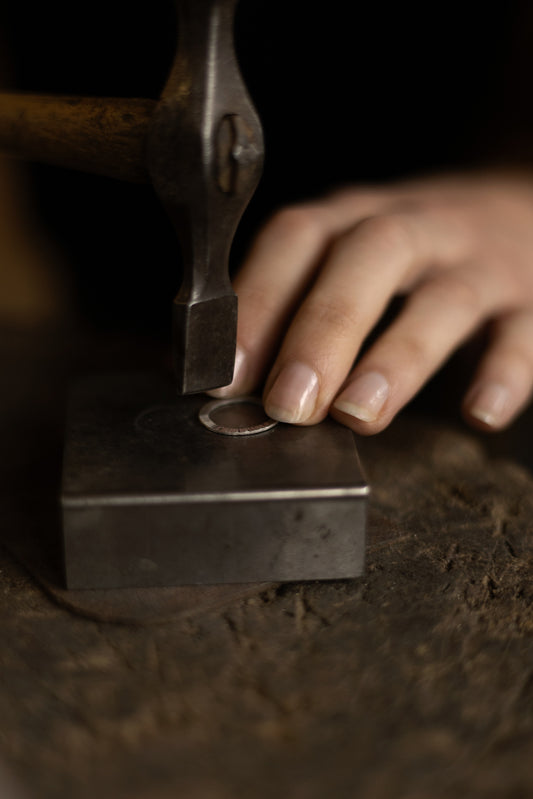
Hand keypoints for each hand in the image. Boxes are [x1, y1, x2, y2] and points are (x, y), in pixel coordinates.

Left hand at [210, 172, 532, 433]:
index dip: (258, 301)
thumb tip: (234, 376)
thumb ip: (298, 303)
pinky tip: (478, 413)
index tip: (226, 372)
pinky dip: (505, 372)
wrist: (520, 206)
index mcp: (357, 218)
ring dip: (397, 357)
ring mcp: (479, 260)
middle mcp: (417, 228)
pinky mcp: (530, 297)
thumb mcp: (351, 257)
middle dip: (321, 331)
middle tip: (288, 404)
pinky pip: (525, 331)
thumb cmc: (412, 253)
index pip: (298, 237)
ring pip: (444, 297)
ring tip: (360, 413)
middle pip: (368, 257)